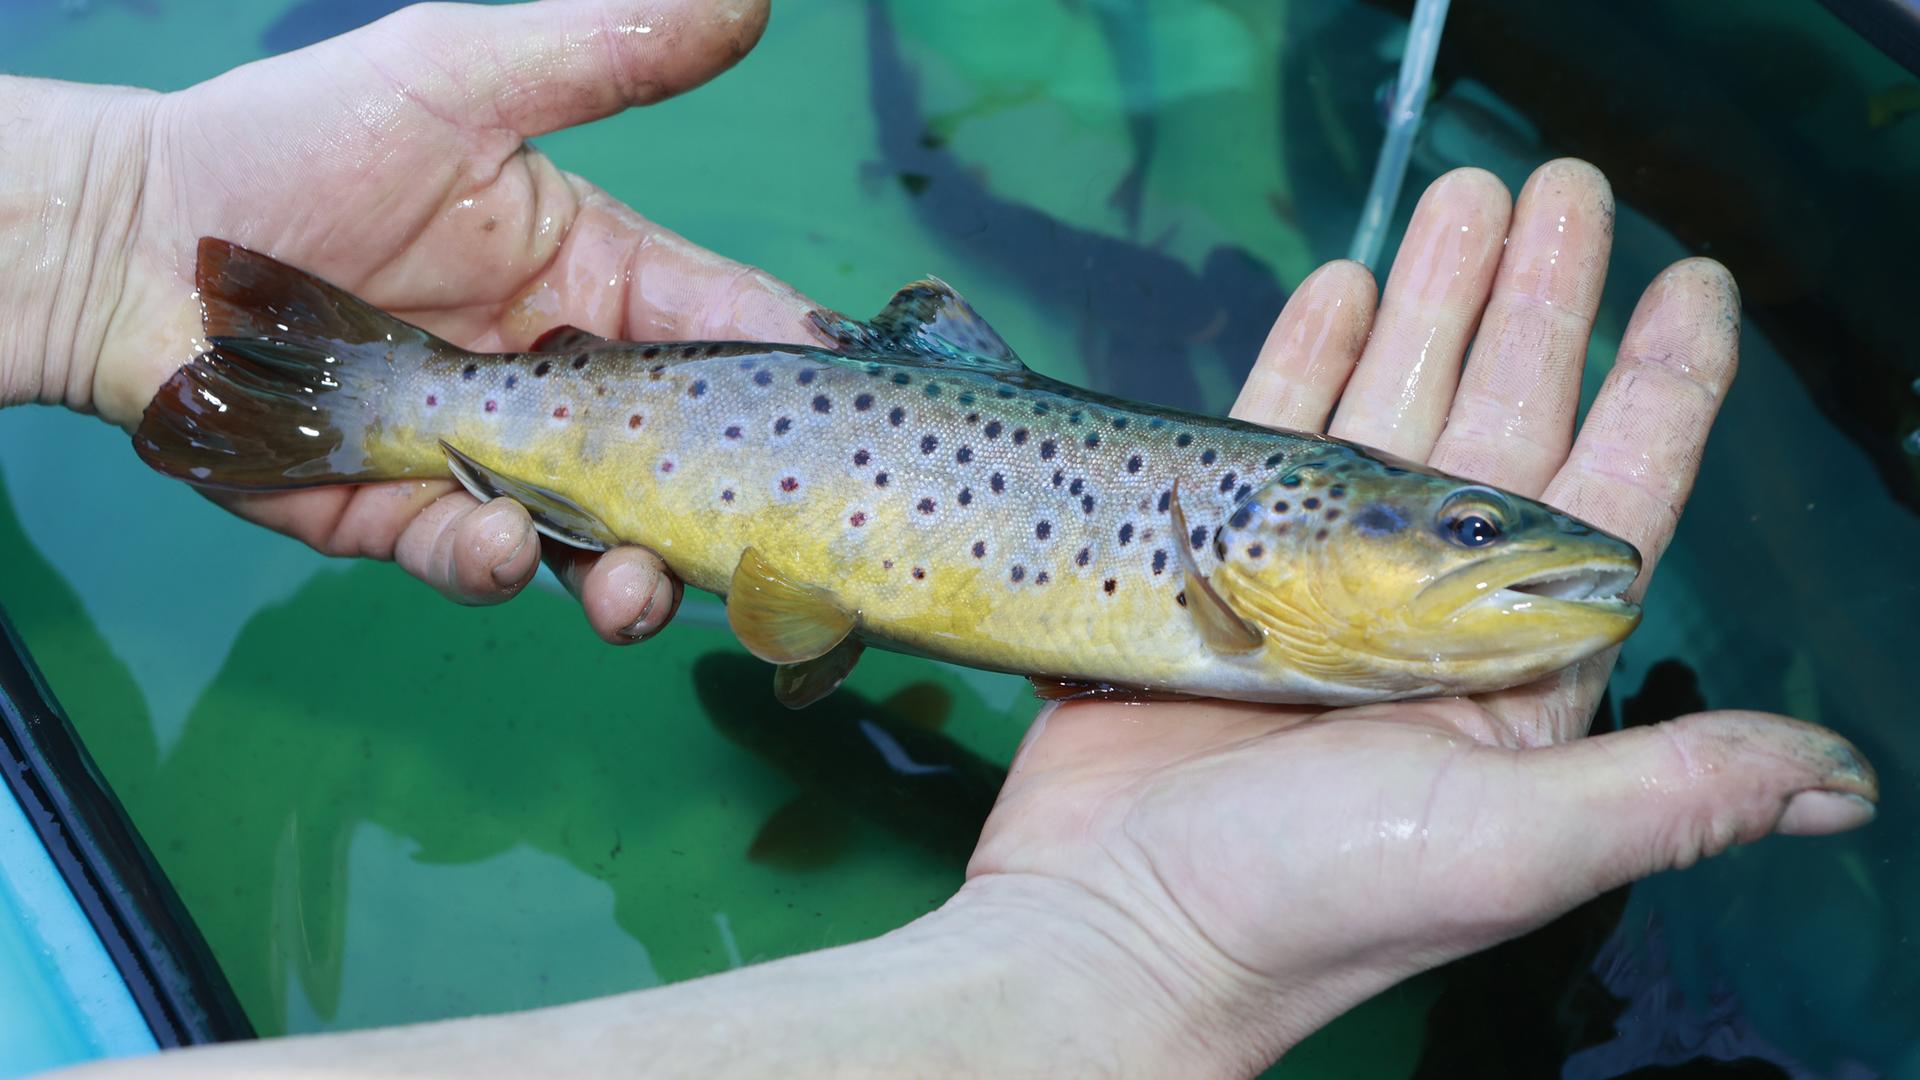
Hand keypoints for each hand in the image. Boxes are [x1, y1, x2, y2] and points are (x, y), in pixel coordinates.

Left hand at [15, 0, 814, 636]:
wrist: (122, 240)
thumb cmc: (287, 144)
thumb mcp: (456, 78)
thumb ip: (605, 53)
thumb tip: (750, 4)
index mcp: (594, 278)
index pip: (725, 328)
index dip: (790, 370)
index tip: (852, 416)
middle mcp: (557, 380)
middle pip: (679, 462)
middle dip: (722, 511)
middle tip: (752, 548)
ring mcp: (488, 459)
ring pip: (597, 540)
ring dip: (632, 578)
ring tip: (631, 590)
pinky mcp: (406, 518)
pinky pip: (477, 559)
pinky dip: (498, 565)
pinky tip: (499, 543)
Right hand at [966, 162, 1881, 1072]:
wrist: (1118, 932)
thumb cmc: (1313, 906)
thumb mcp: (1511, 848)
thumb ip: (1669, 792)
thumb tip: (1840, 780)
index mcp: (1516, 674)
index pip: (1613, 498)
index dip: (1659, 388)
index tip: (1692, 285)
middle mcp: (1428, 618)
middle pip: (1499, 424)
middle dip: (1534, 303)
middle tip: (1552, 185)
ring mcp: (1317, 587)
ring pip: (1388, 412)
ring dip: (1426, 305)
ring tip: (1454, 202)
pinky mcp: (1213, 571)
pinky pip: (1269, 439)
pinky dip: (1303, 361)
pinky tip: (1337, 292)